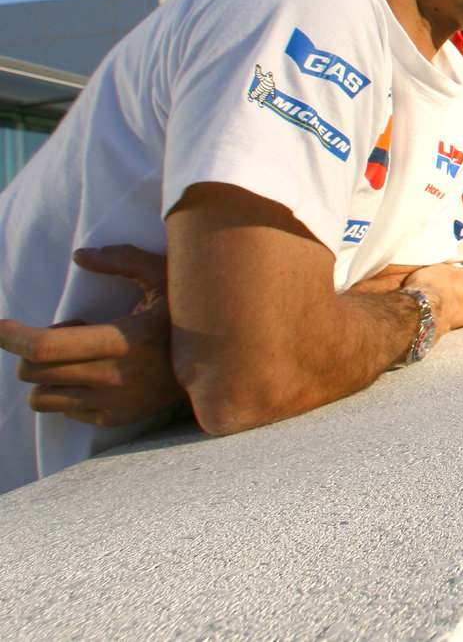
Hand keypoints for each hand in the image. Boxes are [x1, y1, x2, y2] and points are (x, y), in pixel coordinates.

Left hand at [0, 245, 182, 426]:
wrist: (227, 365)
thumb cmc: (192, 314)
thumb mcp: (167, 277)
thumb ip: (123, 260)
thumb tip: (81, 256)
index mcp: (124, 341)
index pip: (44, 347)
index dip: (11, 337)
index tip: (0, 326)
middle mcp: (115, 379)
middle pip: (34, 372)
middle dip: (29, 350)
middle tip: (61, 332)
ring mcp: (114, 404)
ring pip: (41, 397)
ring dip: (46, 374)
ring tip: (77, 356)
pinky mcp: (116, 419)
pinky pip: (65, 411)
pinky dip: (67, 391)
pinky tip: (94, 373)